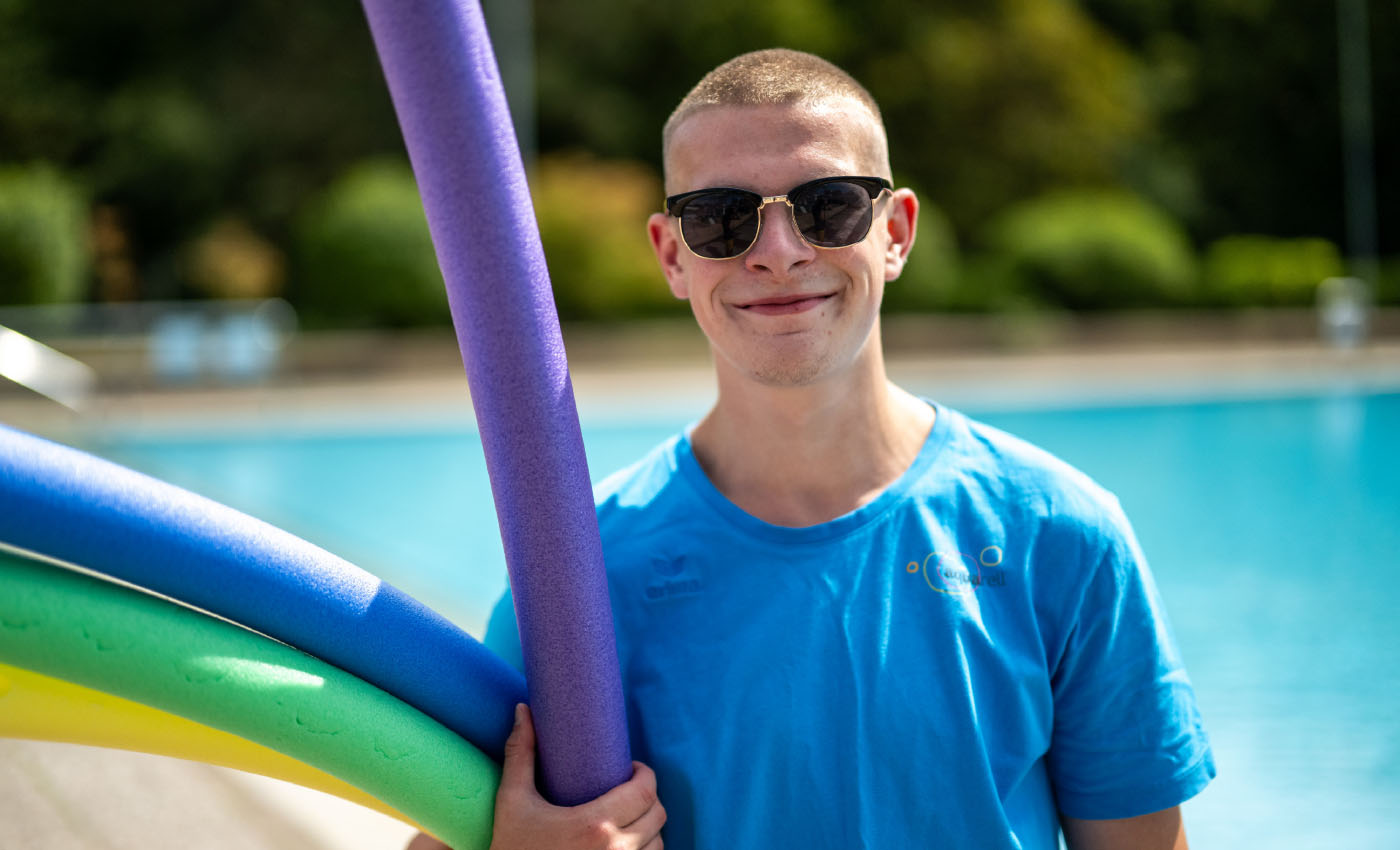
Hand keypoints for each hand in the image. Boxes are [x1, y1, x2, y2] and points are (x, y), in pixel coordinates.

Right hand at [405, 704, 665, 849]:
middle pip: (658, 815)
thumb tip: (523, 710)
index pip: (646, 791)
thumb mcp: (511, 802)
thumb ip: (520, 755)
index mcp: (594, 825)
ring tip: (630, 819)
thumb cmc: (511, 849)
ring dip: (649, 829)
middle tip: (629, 790)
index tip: (632, 769)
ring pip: (659, 844)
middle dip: (648, 799)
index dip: (646, 774)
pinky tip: (627, 844)